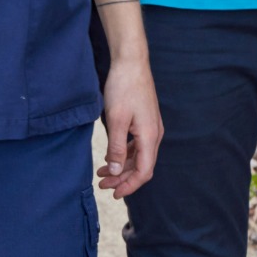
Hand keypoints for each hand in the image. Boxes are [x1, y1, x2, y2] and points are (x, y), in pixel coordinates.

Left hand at [98, 55, 162, 196]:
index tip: (114, 193)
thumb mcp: (116, 119)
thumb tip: (117, 172)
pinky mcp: (144, 122)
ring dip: (122, 167)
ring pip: (138, 156)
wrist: (131, 63)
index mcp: (150, 136)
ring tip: (102, 172)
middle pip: (141, 166)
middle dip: (123, 178)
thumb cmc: (123, 88)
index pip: (144, 171)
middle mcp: (154, 135)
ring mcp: (150, 128)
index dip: (130, 185)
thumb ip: (117, 148)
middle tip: (102, 184)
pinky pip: (137, 145)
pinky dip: (124, 154)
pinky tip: (111, 157)